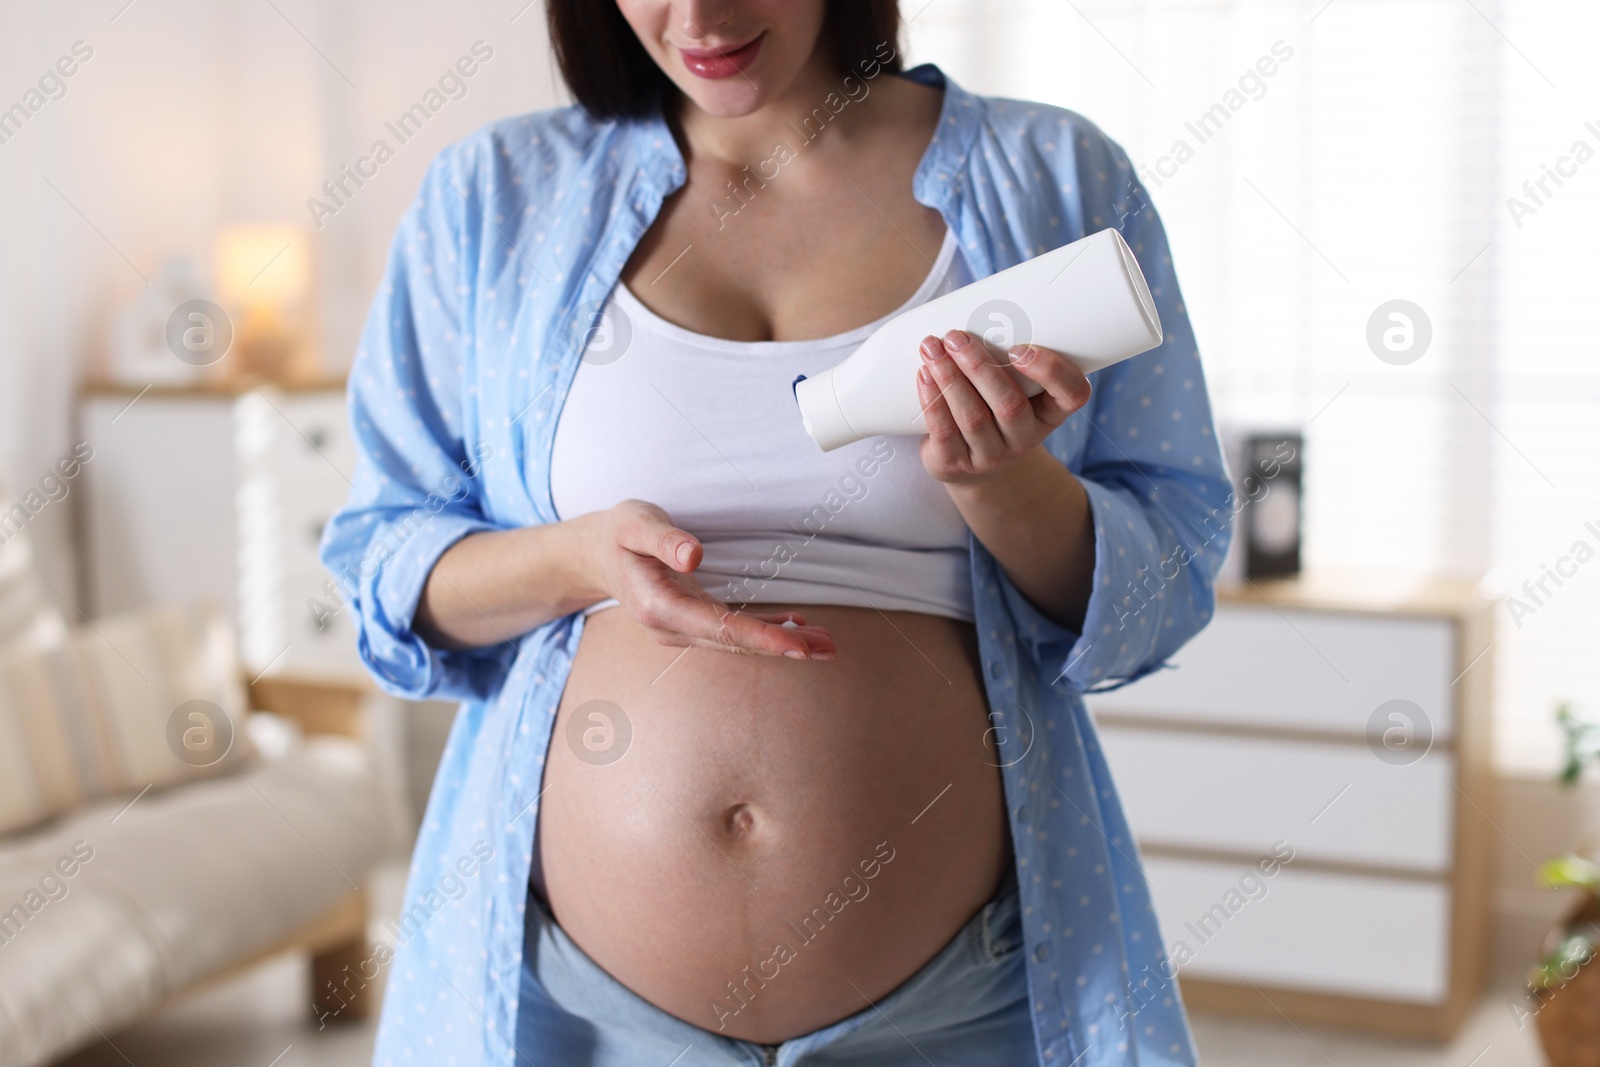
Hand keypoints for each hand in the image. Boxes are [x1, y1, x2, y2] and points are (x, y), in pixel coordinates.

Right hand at [584, 500, 835, 659]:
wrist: (594, 554)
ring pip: (737, 642)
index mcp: (657, 606)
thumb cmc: (617, 534)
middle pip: (734, 643)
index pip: (718, 628)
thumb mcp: (634, 523)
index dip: (761, 638)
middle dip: (783, 647)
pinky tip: (797, 628)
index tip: (797, 648)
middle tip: (830, 650)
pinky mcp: (691, 621)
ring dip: (781, 644)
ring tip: (826, 645)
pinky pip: (732, 633)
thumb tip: (694, 556)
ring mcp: (681, 628)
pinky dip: (766, 633)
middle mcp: (670, 627)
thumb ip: (664, 539)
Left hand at [914, 329, 1092, 483]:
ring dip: (950, 378)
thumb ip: (1008, 347)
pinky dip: (932, 401)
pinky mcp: (956, 463)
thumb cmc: (992, 402)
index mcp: (1050, 412)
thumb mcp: (1013, 381)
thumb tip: (979, 293)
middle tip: (956, 336)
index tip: (1020, 348)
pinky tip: (923, 376)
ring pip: (972, 418)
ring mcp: (991, 455)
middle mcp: (1025, 437)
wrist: (969, 456)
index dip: (1051, 372)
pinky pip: (944, 433)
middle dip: (979, 367)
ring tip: (932, 347)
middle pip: (1009, 405)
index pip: (1073, 395)